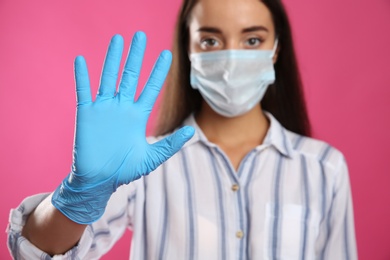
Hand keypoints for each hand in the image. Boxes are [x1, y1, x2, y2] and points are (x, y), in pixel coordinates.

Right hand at [52, 32, 194, 223]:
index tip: (166, 54)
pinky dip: (82, 76)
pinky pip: (84, 91)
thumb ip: (170, 145)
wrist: (98, 181)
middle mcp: (121, 108)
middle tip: (140, 35)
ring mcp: (103, 108)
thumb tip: (191, 132)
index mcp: (137, 116)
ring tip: (117, 39)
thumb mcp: (152, 158)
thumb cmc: (124, 171)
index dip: (158, 72)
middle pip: (130, 75)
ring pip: (109, 77)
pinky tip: (81, 60)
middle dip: (136, 56)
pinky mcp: (86, 114)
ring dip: (112, 58)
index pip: (150, 88)